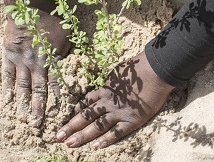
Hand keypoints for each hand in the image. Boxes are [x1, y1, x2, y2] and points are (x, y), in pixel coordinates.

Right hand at [1, 0, 70, 126]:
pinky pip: (7, 76)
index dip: (57, 100)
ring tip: (21, 119)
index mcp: (52, 60)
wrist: (29, 6)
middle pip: (38, 91)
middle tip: (36, 126)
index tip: (58, 115)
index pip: (56, 85)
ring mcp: (21, 61)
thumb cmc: (52, 20)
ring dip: (22, 104)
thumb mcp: (67, 36)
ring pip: (22, 87)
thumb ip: (68, 53)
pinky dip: (7, 89)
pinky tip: (6, 101)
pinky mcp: (9, 56)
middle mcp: (37, 65)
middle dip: (38, 109)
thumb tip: (75, 65)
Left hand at [56, 52, 174, 148]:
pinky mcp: (132, 119)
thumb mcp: (118, 72)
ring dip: (82, 135)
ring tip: (69, 144)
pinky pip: (116, 132)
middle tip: (58, 136)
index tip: (63, 121)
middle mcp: (107, 102)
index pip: (84, 103)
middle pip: (85, 116)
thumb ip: (110, 82)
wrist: (156, 70)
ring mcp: (119, 111)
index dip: (73, 113)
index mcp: (104, 90)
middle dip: (70, 127)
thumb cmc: (138, 67)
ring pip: (97, 125)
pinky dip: (106, 140)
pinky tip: (95, 147)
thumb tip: (105, 85)